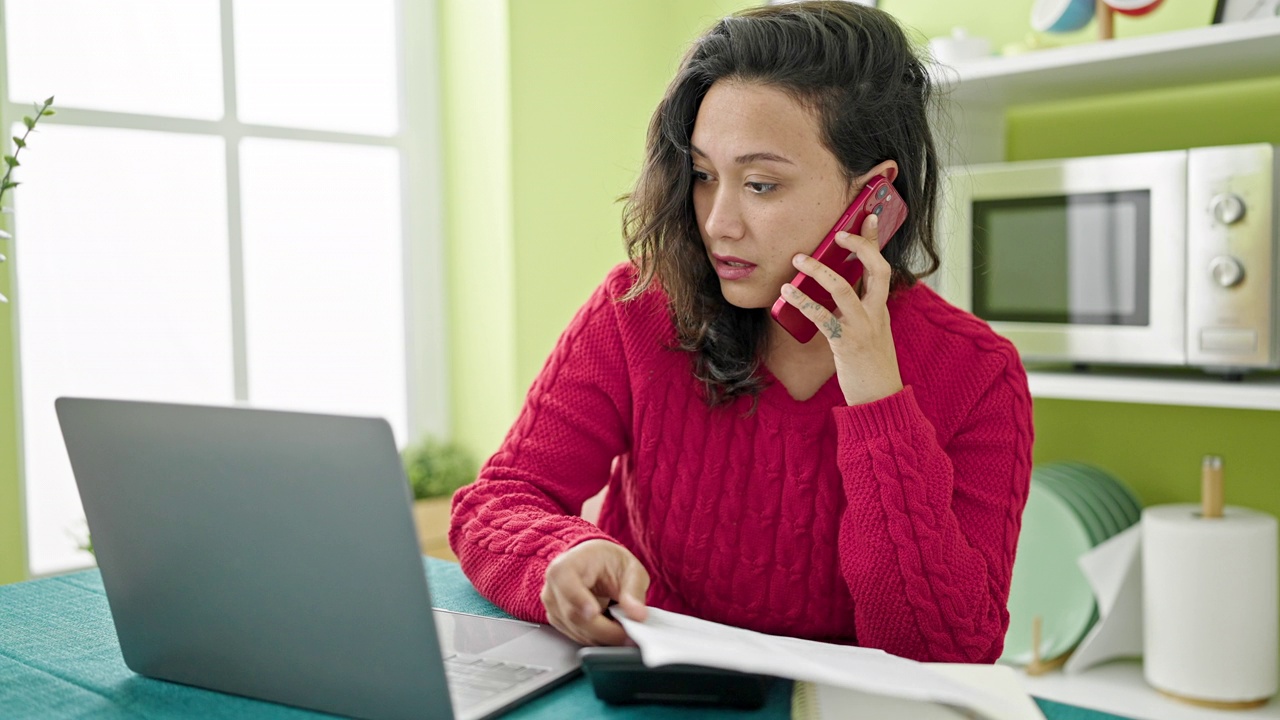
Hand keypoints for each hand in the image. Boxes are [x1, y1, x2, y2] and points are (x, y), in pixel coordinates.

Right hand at [541, 539, 649, 644]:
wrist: (596, 564)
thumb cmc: (609, 562)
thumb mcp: (630, 570)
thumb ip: (633, 592)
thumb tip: (637, 615)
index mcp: (566, 566)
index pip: (566, 584)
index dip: (580, 600)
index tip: (595, 612)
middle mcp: (553, 587)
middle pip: (574, 616)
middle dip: (604, 630)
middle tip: (628, 635)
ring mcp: (552, 607)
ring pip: (577, 631)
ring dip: (603, 637)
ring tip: (624, 630)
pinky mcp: (558, 621)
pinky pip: (577, 637)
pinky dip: (597, 638)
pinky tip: (610, 629)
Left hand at [779, 213, 903, 405]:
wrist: (881, 399)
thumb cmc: (870, 365)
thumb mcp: (871, 331)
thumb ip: (858, 309)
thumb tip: (835, 287)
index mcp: (881, 308)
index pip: (882, 266)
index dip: (876, 240)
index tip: (870, 215)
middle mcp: (876, 313)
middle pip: (877, 269)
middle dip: (860, 245)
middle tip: (839, 232)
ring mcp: (863, 327)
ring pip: (845, 289)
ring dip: (820, 271)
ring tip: (798, 260)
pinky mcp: (846, 343)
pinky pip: (823, 317)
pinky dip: (803, 302)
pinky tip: (787, 294)